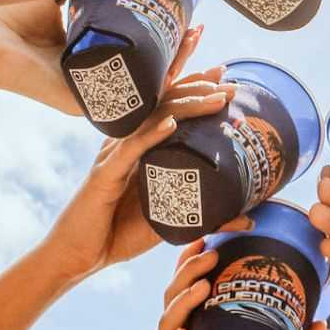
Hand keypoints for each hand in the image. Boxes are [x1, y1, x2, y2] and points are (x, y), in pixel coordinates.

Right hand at [37, 67, 233, 276]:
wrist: (81, 255)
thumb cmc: (121, 233)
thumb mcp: (171, 220)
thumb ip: (207, 215)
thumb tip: (249, 217)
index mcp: (142, 145)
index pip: (169, 105)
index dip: (194, 85)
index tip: (225, 74)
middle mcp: (128, 142)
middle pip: (163, 101)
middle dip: (197, 85)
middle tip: (229, 80)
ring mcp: (115, 155)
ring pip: (152, 119)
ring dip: (185, 105)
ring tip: (215, 98)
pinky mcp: (106, 175)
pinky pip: (130, 150)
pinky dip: (151, 135)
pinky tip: (172, 124)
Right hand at [149, 244, 328, 329]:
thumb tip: (323, 322)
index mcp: (198, 329)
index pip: (191, 285)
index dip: (197, 258)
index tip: (216, 234)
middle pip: (174, 298)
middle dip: (188, 270)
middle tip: (210, 252)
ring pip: (166, 326)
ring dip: (181, 302)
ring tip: (202, 284)